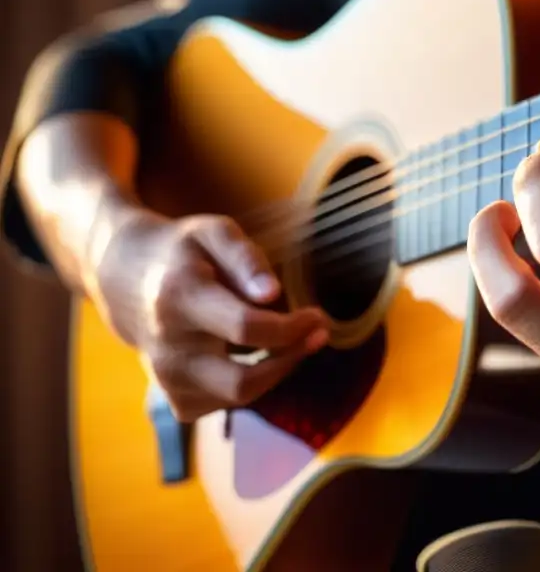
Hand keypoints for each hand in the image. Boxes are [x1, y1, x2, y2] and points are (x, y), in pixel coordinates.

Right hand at [91, 210, 331, 421]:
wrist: (125, 280)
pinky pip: (226, 405)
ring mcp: (166, 380)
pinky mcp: (173, 399)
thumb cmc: (182, 251)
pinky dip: (251, 384)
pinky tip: (256, 357)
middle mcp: (168, 348)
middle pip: (243, 381)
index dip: (291, 327)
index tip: (316, 315)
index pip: (246, 329)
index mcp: (180, 299)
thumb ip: (246, 258)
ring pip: (238, 397)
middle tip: (317, 334)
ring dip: (276, 372)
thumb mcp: (213, 232)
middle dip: (290, 359)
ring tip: (292, 341)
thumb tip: (273, 293)